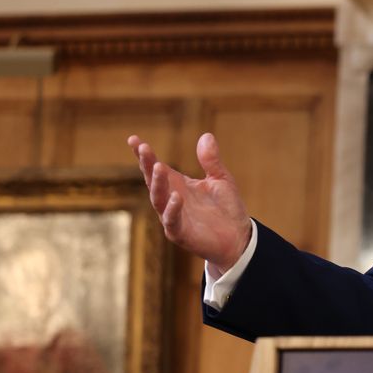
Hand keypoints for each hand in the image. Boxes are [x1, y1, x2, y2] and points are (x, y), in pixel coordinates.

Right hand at [127, 132, 251, 271]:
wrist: (238, 237)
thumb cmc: (226, 209)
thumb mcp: (221, 179)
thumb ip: (211, 160)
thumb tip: (206, 135)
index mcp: (178, 185)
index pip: (156, 167)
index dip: (145, 155)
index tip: (133, 139)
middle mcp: (171, 199)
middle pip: (153, 180)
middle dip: (147, 165)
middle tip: (143, 148)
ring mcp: (173, 217)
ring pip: (158, 199)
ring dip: (157, 184)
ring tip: (158, 167)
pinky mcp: (180, 233)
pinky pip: (172, 221)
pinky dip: (172, 209)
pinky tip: (176, 197)